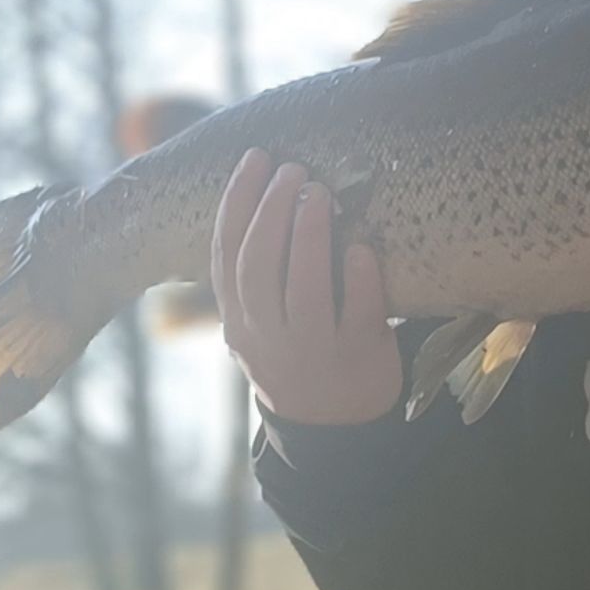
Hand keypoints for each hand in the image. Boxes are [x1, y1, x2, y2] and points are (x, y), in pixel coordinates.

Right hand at [211, 151, 403, 424]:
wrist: (335, 432)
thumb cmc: (299, 354)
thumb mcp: (261, 325)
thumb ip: (255, 276)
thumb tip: (263, 192)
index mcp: (240, 321)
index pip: (227, 254)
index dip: (237, 203)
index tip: (255, 158)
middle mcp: (268, 336)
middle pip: (258, 266)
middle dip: (272, 210)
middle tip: (293, 169)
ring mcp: (311, 350)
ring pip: (301, 289)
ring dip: (308, 234)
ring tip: (319, 191)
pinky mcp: (357, 359)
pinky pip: (356, 315)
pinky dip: (358, 278)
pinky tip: (362, 246)